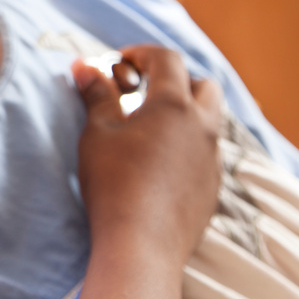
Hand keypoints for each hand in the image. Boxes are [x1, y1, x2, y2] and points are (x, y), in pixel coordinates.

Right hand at [71, 45, 222, 298]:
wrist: (141, 246)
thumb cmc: (114, 184)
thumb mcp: (97, 133)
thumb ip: (96, 94)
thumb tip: (85, 66)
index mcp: (174, 106)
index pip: (167, 59)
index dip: (141, 53)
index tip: (118, 63)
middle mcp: (203, 127)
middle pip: (203, 84)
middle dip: (175, 79)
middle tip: (142, 91)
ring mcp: (212, 159)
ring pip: (210, 120)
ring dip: (184, 112)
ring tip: (150, 127)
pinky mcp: (212, 187)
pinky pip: (207, 152)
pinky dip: (187, 143)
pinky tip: (159, 161)